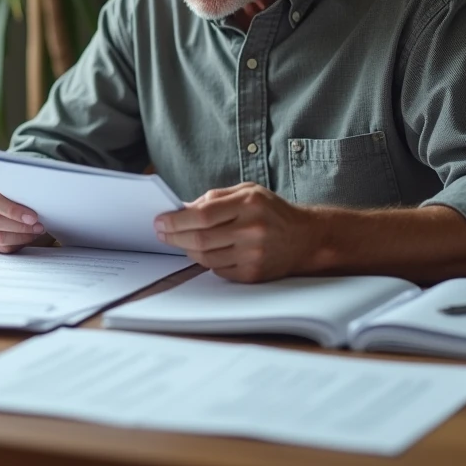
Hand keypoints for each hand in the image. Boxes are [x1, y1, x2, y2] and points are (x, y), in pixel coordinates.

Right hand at [0, 173, 45, 252]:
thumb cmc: (4, 183)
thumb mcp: (6, 177)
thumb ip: (14, 185)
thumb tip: (34, 197)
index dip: (12, 210)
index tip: (32, 216)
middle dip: (19, 226)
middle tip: (37, 225)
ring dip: (19, 236)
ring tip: (35, 231)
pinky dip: (13, 245)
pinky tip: (25, 238)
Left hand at [154, 182, 316, 282]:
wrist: (305, 238)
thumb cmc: (272, 211)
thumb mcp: (247, 191)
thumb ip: (215, 197)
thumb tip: (181, 209)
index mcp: (249, 203)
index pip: (202, 215)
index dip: (176, 220)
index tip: (160, 221)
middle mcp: (252, 229)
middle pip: (200, 239)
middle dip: (174, 237)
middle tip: (162, 233)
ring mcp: (253, 254)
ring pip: (205, 258)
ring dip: (188, 250)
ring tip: (183, 241)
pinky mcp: (253, 274)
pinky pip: (218, 270)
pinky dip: (207, 262)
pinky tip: (207, 252)